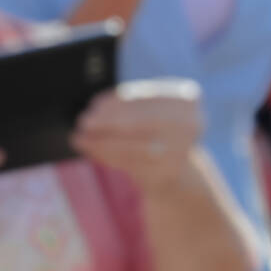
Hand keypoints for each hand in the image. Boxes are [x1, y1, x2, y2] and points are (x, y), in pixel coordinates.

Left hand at [73, 80, 205, 191]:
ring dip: (99, 141)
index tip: (94, 104)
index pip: (147, 97)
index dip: (118, 101)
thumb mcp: (151, 110)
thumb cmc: (156, 130)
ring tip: (78, 138)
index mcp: (188, 99)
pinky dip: (105, 155)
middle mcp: (192, 123)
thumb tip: (97, 107)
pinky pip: (128, 163)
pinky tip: (91, 150)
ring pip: (130, 144)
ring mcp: (183, 150)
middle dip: (106, 121)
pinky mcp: (168, 173)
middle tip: (83, 121)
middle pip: (138, 121)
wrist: (179, 171)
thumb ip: (130, 103)